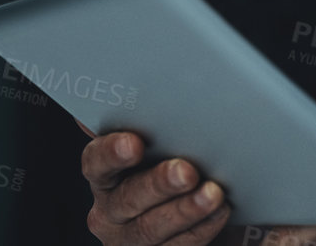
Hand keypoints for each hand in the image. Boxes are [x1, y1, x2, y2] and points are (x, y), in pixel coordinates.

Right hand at [81, 128, 232, 244]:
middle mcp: (111, 210)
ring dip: (185, 210)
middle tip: (186, 170)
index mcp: (105, 176)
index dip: (111, 153)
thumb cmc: (174, 165)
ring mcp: (130, 240)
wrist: (193, 216)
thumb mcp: (159, 145)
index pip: (95, 162)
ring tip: (213, 193)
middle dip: (158, 183)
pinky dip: (200, 229)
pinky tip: (220, 211)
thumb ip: (149, 121)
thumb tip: (142, 85)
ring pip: (151, 228)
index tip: (134, 143)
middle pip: (128, 197)